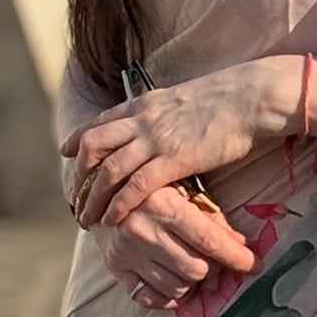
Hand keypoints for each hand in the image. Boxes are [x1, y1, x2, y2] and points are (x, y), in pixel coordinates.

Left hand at [63, 60, 297, 231]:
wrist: (249, 97)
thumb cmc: (227, 101)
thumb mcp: (183, 101)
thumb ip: (163, 113)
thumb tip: (158, 124)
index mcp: (145, 104)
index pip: (101, 121)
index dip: (79, 138)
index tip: (66, 152)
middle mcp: (143, 120)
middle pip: (93, 145)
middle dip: (79, 173)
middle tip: (75, 196)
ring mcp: (156, 139)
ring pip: (109, 170)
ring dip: (93, 196)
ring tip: (88, 217)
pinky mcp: (173, 159)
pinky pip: (136, 185)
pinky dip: (119, 204)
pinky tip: (113, 219)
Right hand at [95, 182, 256, 310]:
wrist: (100, 188)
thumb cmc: (152, 188)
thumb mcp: (183, 190)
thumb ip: (211, 217)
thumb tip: (241, 246)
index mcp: (162, 204)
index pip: (208, 241)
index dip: (236, 257)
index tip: (254, 265)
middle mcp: (141, 230)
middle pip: (196, 269)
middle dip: (214, 269)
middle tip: (217, 261)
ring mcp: (126, 252)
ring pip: (176, 288)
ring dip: (193, 283)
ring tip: (194, 268)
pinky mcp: (115, 268)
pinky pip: (149, 298)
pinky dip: (168, 297)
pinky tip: (176, 284)